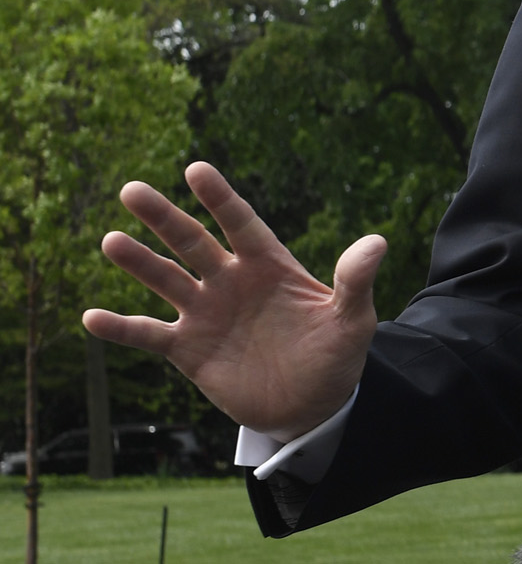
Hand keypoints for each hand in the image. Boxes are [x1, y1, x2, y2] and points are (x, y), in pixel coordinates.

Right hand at [82, 161, 386, 437]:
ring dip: (138, 262)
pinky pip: (149, 335)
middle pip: (193, 242)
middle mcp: (232, 281)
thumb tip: (378, 242)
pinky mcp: (189, 350)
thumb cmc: (336, 356)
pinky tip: (90, 318)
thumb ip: (355, 281)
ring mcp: (206, 313)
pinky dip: (121, 328)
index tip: (196, 169)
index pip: (241, 223)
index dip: (220, 198)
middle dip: (164, 218)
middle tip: (132, 190)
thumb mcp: (353, 320)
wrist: (312, 406)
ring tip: (111, 240)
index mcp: (269, 265)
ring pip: (165, 280)